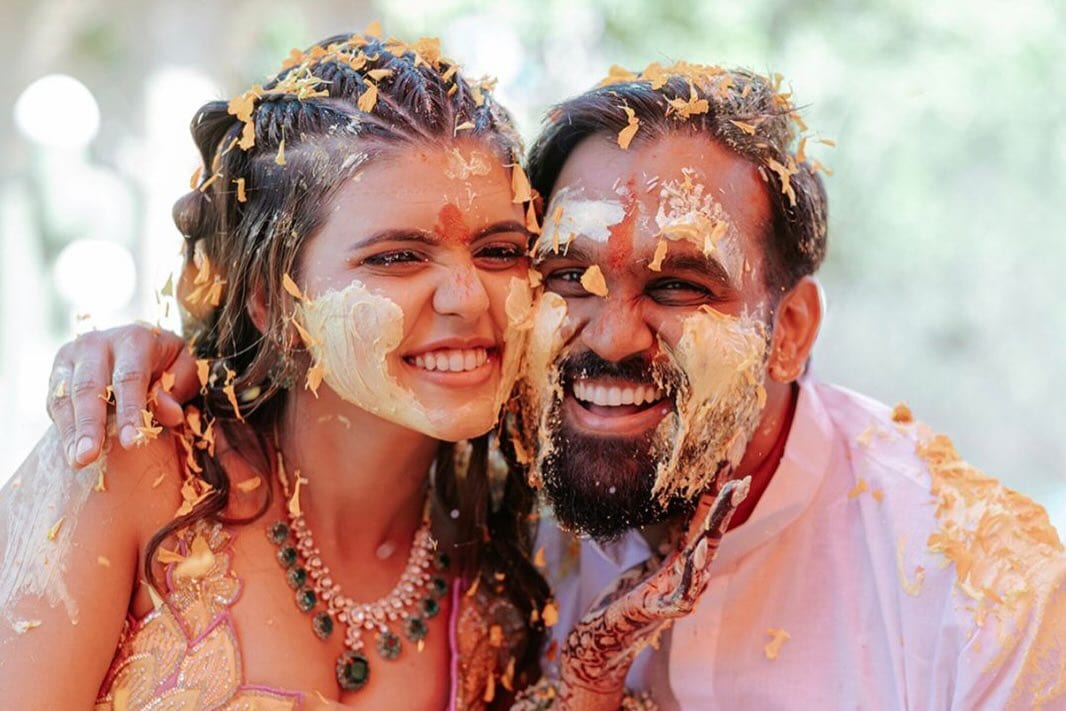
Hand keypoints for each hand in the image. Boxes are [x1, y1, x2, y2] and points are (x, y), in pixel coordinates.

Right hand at [46, 325, 196, 466]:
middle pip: (89, 386)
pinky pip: (55, 401)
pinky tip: (71, 451)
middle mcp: (98, 343)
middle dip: (90, 424)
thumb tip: (171, 414)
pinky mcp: (58, 371)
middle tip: (89, 456)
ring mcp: (73, 356)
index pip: (130, 377)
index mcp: (135, 339)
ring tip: (77, 461)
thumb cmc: (169, 364)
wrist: (141, 346)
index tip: (131, 442)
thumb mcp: (185, 371)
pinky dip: (63, 427)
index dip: (130, 411)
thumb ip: (178, 390)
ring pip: (66, 395)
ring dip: (71, 431)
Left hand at [557, 477, 750, 709]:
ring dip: (714, 529)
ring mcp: (680, 592)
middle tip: (739, 478)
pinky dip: (692, 573)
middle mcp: (689, 572)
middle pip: (711, 533)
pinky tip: (697, 555)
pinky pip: (683, 591)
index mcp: (684, 556)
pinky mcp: (664, 610)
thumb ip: (673, 538)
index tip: (728, 463)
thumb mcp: (654, 558)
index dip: (716, 492)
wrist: (608, 637)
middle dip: (725, 505)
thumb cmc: (632, 597)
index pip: (704, 518)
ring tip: (723, 506)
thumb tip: (688, 510)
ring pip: (703, 557)